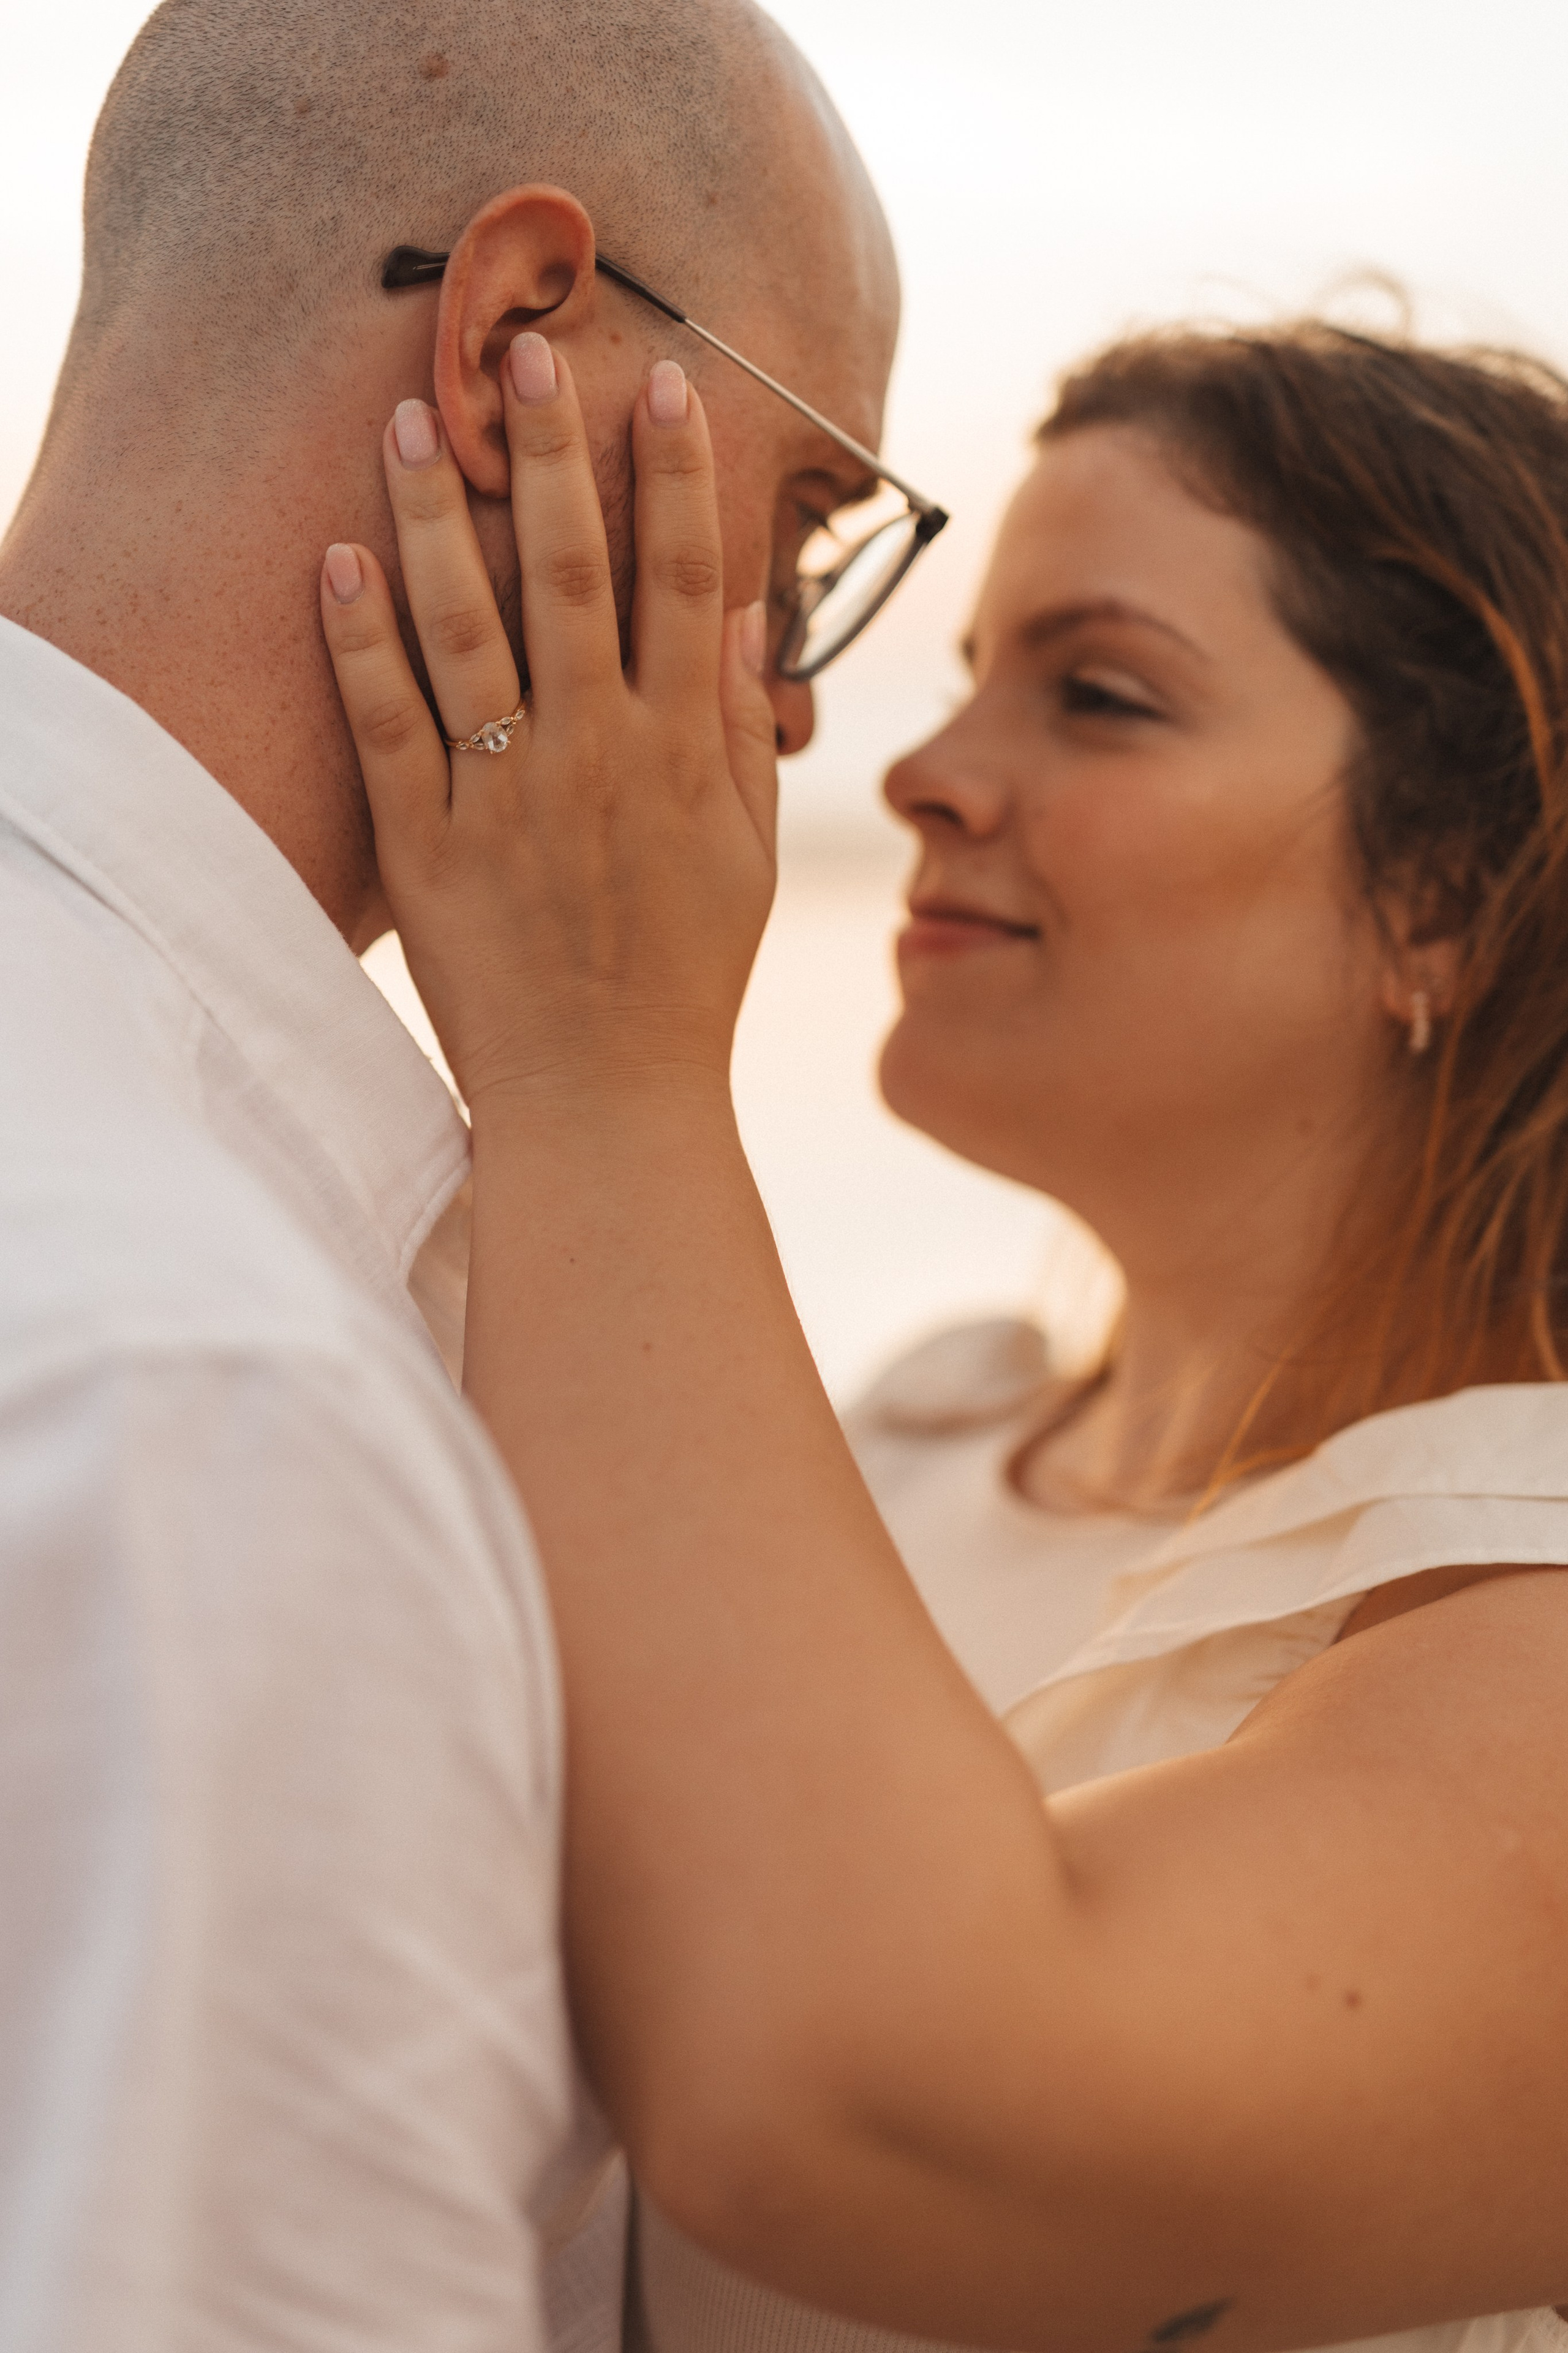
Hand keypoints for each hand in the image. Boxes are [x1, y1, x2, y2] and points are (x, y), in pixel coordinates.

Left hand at [318, 335, 778, 1111]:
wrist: (606, 1101)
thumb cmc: (684, 978)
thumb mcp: (746, 856)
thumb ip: (740, 730)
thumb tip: (737, 614)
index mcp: (681, 754)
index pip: (683, 584)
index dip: (674, 479)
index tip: (661, 384)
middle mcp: (597, 758)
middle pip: (573, 578)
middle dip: (553, 459)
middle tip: (525, 353)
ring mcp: (506, 801)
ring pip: (469, 631)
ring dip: (441, 518)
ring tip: (413, 420)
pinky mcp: (428, 848)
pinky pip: (389, 727)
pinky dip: (361, 643)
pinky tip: (339, 558)